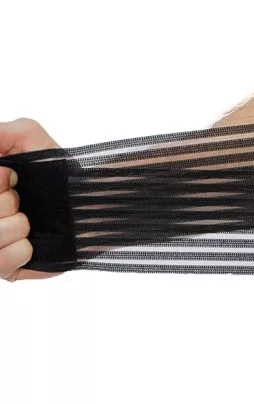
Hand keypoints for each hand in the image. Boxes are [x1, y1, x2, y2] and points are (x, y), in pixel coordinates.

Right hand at [0, 118, 61, 281]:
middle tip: (21, 199)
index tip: (11, 176)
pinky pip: (0, 263)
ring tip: (30, 220)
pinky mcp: (6, 269)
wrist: (93, 199)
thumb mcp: (26, 135)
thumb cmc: (57, 170)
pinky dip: (21, 250)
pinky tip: (33, 242)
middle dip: (4, 202)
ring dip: (15, 225)